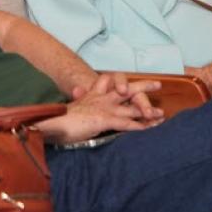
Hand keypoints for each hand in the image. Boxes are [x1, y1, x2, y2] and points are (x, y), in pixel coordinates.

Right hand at [39, 75, 162, 143]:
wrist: (51, 122)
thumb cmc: (58, 119)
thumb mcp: (70, 108)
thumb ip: (78, 100)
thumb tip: (77, 91)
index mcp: (91, 94)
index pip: (107, 81)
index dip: (119, 82)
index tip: (126, 86)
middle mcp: (100, 98)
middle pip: (125, 88)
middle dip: (142, 87)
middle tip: (158, 85)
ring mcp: (104, 108)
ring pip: (131, 106)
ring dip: (147, 110)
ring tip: (161, 114)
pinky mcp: (104, 119)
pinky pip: (126, 122)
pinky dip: (138, 126)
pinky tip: (148, 130)